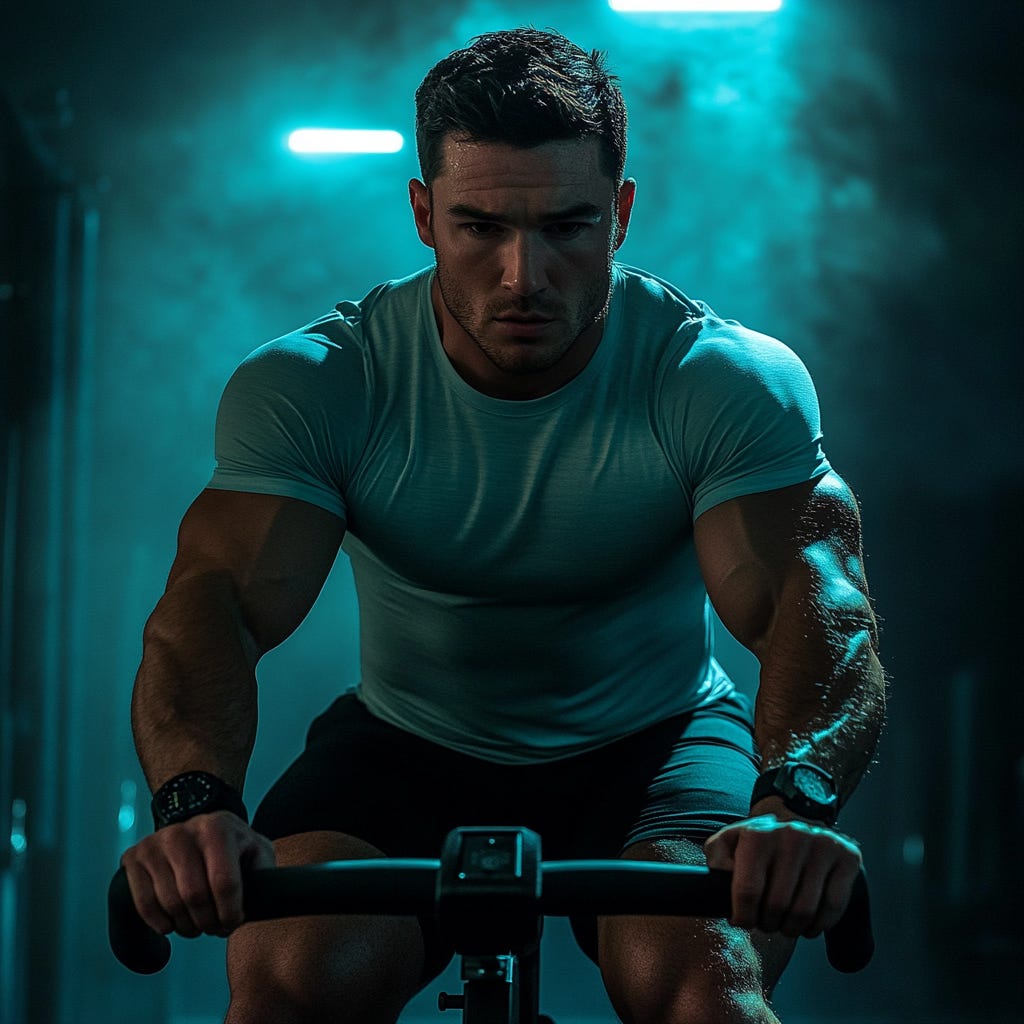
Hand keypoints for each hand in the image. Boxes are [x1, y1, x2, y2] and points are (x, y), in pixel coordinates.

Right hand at [120, 811, 275, 937]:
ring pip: (170, 904)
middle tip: (215, 927)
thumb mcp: (256, 851)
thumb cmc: (231, 846)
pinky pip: (144, 905)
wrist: (198, 828)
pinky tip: (173, 922)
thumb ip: (265, 872)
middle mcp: (182, 831)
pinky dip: (160, 924)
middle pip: (195, 897)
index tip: (233, 923)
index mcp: (217, 827)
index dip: (230, 913)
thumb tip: (264, 898)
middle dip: (208, 922)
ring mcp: (154, 843)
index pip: (224, 883)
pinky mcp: (133, 858)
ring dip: (186, 925)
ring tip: (197, 923)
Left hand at [704, 812, 861, 937]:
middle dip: (768, 923)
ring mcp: (822, 844)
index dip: (744, 916)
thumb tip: (720, 885)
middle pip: (777, 905)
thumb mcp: (728, 845)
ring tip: (785, 924)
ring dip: (792, 928)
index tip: (743, 921)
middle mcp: (791, 834)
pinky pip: (834, 907)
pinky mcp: (847, 857)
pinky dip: (820, 924)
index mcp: (758, 833)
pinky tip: (809, 922)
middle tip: (766, 923)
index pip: (748, 891)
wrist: (796, 829)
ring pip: (805, 911)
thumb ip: (717, 863)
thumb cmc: (758, 846)